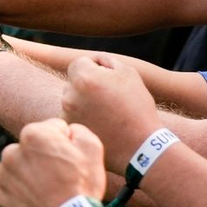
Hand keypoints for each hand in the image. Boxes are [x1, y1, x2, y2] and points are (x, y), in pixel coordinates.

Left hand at [0, 120, 107, 206]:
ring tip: (50, 189)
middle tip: (61, 175)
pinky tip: (38, 200)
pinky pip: (11, 188)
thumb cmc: (82, 185)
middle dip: (43, 156)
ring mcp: (3, 175)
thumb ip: (78, 130)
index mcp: (33, 134)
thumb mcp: (92, 148)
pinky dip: (22, 192)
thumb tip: (69, 131)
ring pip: (18, 167)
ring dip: (30, 173)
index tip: (72, 159)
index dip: (65, 142)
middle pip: (31, 148)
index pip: (51, 129)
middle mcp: (11, 152)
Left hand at [61, 54, 161, 170]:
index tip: (106, 78)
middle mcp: (70, 95)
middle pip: (73, 81)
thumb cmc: (137, 106)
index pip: (78, 63)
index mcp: (84, 78)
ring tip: (106, 112)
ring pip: (71, 99)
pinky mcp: (69, 129)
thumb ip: (106, 61)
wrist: (140, 145)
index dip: (93, 67)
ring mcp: (66, 114)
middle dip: (87, 85)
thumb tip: (93, 61)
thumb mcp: (128, 74)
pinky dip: (81, 117)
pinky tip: (99, 123)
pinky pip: (71, 115)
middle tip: (108, 98)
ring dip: (83, 101)